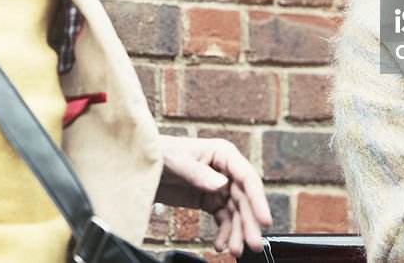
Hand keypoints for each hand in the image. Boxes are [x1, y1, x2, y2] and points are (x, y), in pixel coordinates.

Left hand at [155, 134, 271, 255]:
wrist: (139, 165)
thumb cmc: (158, 153)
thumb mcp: (176, 161)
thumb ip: (198, 174)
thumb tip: (221, 185)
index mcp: (223, 154)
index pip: (247, 178)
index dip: (258, 200)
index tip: (265, 221)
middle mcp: (225, 170)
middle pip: (244, 199)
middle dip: (249, 223)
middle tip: (253, 245)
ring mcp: (218, 186)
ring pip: (236, 212)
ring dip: (237, 232)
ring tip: (235, 250)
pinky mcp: (209, 200)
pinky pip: (223, 219)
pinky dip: (224, 233)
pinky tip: (220, 244)